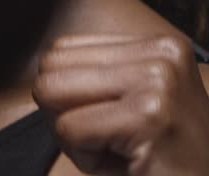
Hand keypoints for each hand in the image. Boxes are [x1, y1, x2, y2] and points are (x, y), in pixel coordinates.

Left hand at [33, 34, 208, 175]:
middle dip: (66, 114)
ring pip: (53, 94)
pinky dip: (86, 160)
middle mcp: (162, 54)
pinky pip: (70, 130)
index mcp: (160, 45)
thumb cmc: (168, 167)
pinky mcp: (148, 115)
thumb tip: (40, 76)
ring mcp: (157, 81)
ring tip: (118, 153)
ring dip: (75, 138)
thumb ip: (97, 81)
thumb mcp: (138, 107)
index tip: (112, 125)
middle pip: (52, 66)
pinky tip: (127, 167)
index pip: (63, 49)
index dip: (70, 96)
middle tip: (110, 143)